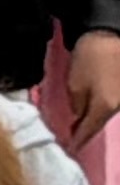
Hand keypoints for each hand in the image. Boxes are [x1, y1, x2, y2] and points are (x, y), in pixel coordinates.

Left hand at [67, 33, 119, 150]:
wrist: (112, 34)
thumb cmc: (90, 58)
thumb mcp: (75, 83)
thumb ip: (76, 105)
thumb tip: (79, 119)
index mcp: (105, 108)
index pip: (89, 131)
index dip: (78, 141)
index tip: (70, 150)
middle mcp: (119, 107)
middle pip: (100, 124)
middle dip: (86, 131)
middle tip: (73, 137)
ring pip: (106, 114)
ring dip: (94, 119)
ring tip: (80, 124)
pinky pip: (111, 104)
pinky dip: (101, 109)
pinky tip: (93, 109)